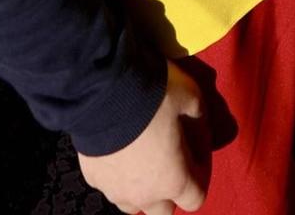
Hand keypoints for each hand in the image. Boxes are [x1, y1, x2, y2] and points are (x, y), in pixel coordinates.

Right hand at [78, 62, 206, 212]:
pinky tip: (118, 148)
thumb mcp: (189, 93)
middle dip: (169, 191)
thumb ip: (198, 111)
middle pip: (162, 211)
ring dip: (140, 187)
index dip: (200, 175)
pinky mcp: (93, 177)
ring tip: (142, 158)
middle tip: (169, 161)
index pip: (195, 198)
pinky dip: (115, 172)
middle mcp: (145, 194)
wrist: (102, 92)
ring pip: (132, 203)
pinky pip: (108, 184)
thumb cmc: (151, 97)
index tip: (197, 153)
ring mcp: (116, 189)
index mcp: (174, 179)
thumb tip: (197, 115)